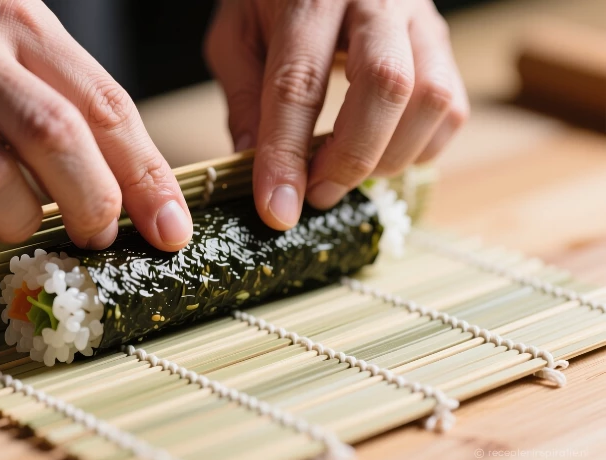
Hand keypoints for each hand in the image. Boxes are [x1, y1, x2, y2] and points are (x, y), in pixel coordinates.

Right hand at [0, 0, 192, 249]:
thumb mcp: (2, 43)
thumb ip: (61, 99)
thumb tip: (129, 184)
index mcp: (20, 22)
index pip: (107, 105)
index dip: (147, 176)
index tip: (172, 230)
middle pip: (57, 137)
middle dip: (94, 204)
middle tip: (101, 236)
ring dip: (22, 220)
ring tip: (23, 223)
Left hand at [205, 0, 468, 228]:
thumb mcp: (237, 34)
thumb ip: (244, 95)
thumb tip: (251, 165)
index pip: (299, 82)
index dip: (287, 154)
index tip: (278, 210)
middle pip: (386, 85)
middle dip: (351, 158)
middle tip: (317, 195)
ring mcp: (419, 17)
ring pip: (432, 98)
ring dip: (389, 157)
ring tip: (345, 175)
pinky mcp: (441, 40)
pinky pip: (452, 107)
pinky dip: (420, 148)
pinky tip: (380, 154)